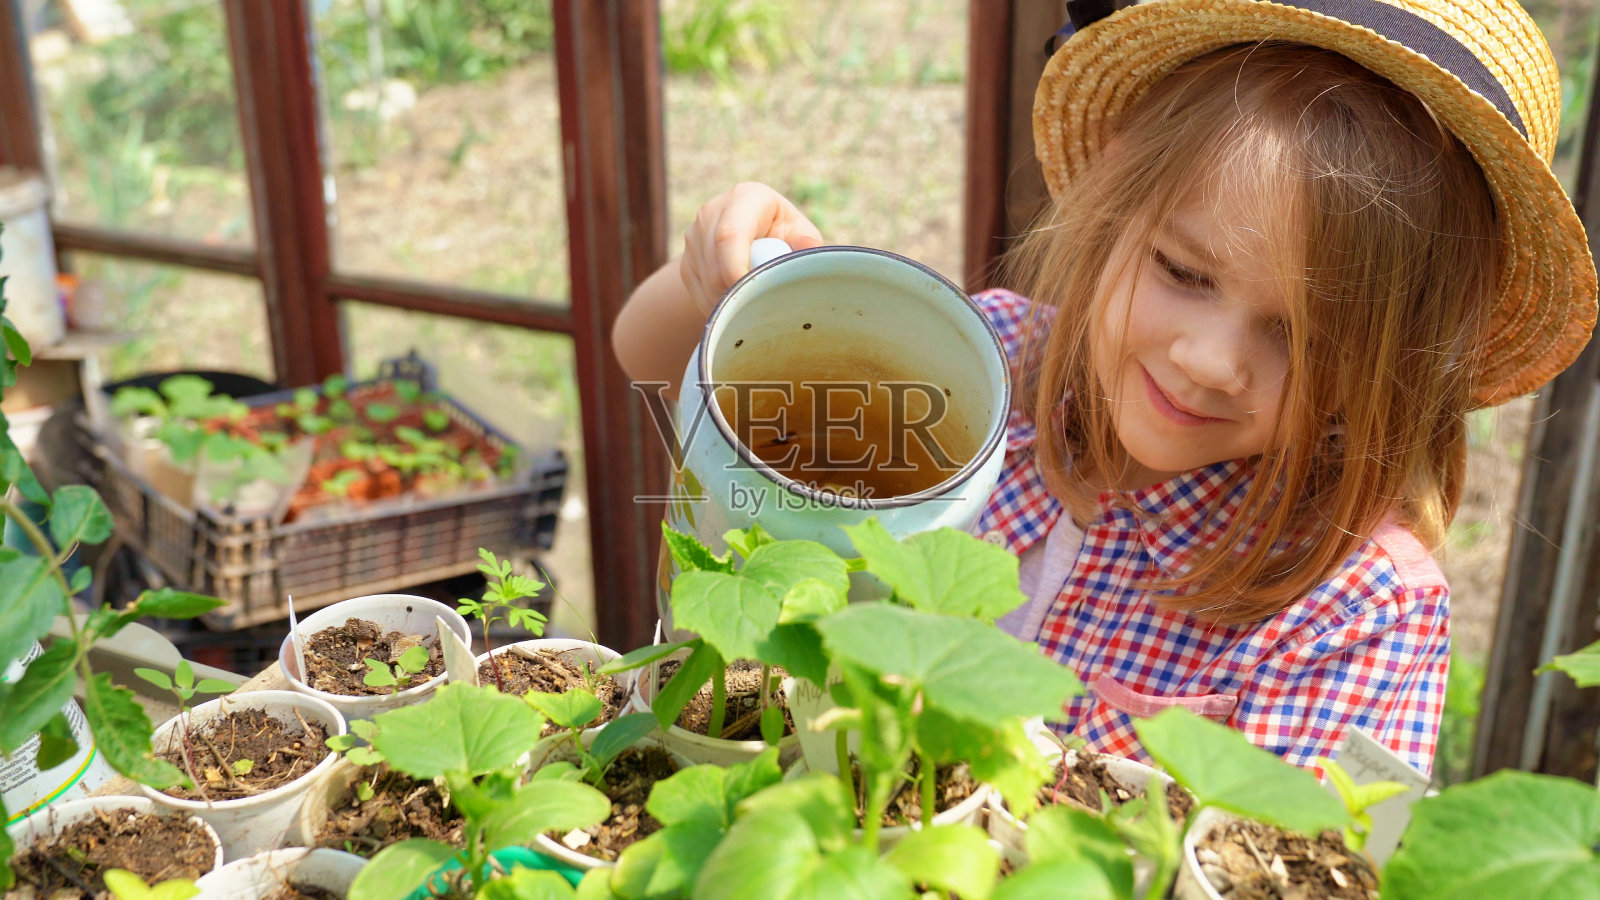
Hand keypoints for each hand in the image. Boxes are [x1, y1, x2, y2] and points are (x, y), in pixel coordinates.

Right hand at [680, 182, 824, 315]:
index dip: (736, 268)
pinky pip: (698, 293)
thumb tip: (806, 249)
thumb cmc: (785, 236)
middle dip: (737, 292)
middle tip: (762, 306)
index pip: (730, 234)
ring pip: (706, 283)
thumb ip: (806, 243)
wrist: (755, 241)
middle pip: (715, 264)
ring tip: (755, 300)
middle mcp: (713, 211)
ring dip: (730, 301)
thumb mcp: (800, 234)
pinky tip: (739, 301)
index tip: (750, 294)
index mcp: (746, 198)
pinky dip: (719, 305)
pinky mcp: (685, 261)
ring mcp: (694, 236)